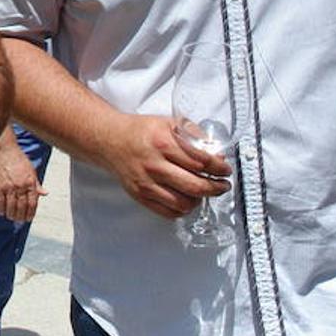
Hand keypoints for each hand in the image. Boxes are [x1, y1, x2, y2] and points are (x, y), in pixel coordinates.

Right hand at [0, 142, 46, 221]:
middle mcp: (21, 186)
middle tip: (19, 220)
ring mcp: (10, 187)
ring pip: (11, 206)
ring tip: (11, 217)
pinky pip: (0, 201)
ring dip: (11, 214)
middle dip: (21, 216)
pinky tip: (2, 212)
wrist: (4, 149)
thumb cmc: (18, 158)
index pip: (33, 203)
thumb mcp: (31, 170)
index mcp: (31, 182)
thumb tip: (45, 193)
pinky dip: (1, 209)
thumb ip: (37, 184)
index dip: (31, 213)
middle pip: (22, 207)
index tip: (28, 218)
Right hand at [95, 114, 230, 219]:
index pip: (202, 162)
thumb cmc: (140, 131)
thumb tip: (216, 154)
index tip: (225, 170)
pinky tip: (186, 199)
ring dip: (200, 200)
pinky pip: (168, 212)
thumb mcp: (168, 122)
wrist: (109, 140)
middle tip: (222, 186)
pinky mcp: (140, 195)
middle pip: (196, 186)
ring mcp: (146, 183)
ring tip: (203, 192)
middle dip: (216, 188)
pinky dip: (182, 209)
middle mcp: (154, 165)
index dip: (219, 169)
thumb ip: (193, 134)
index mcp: (163, 143)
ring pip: (184, 203)